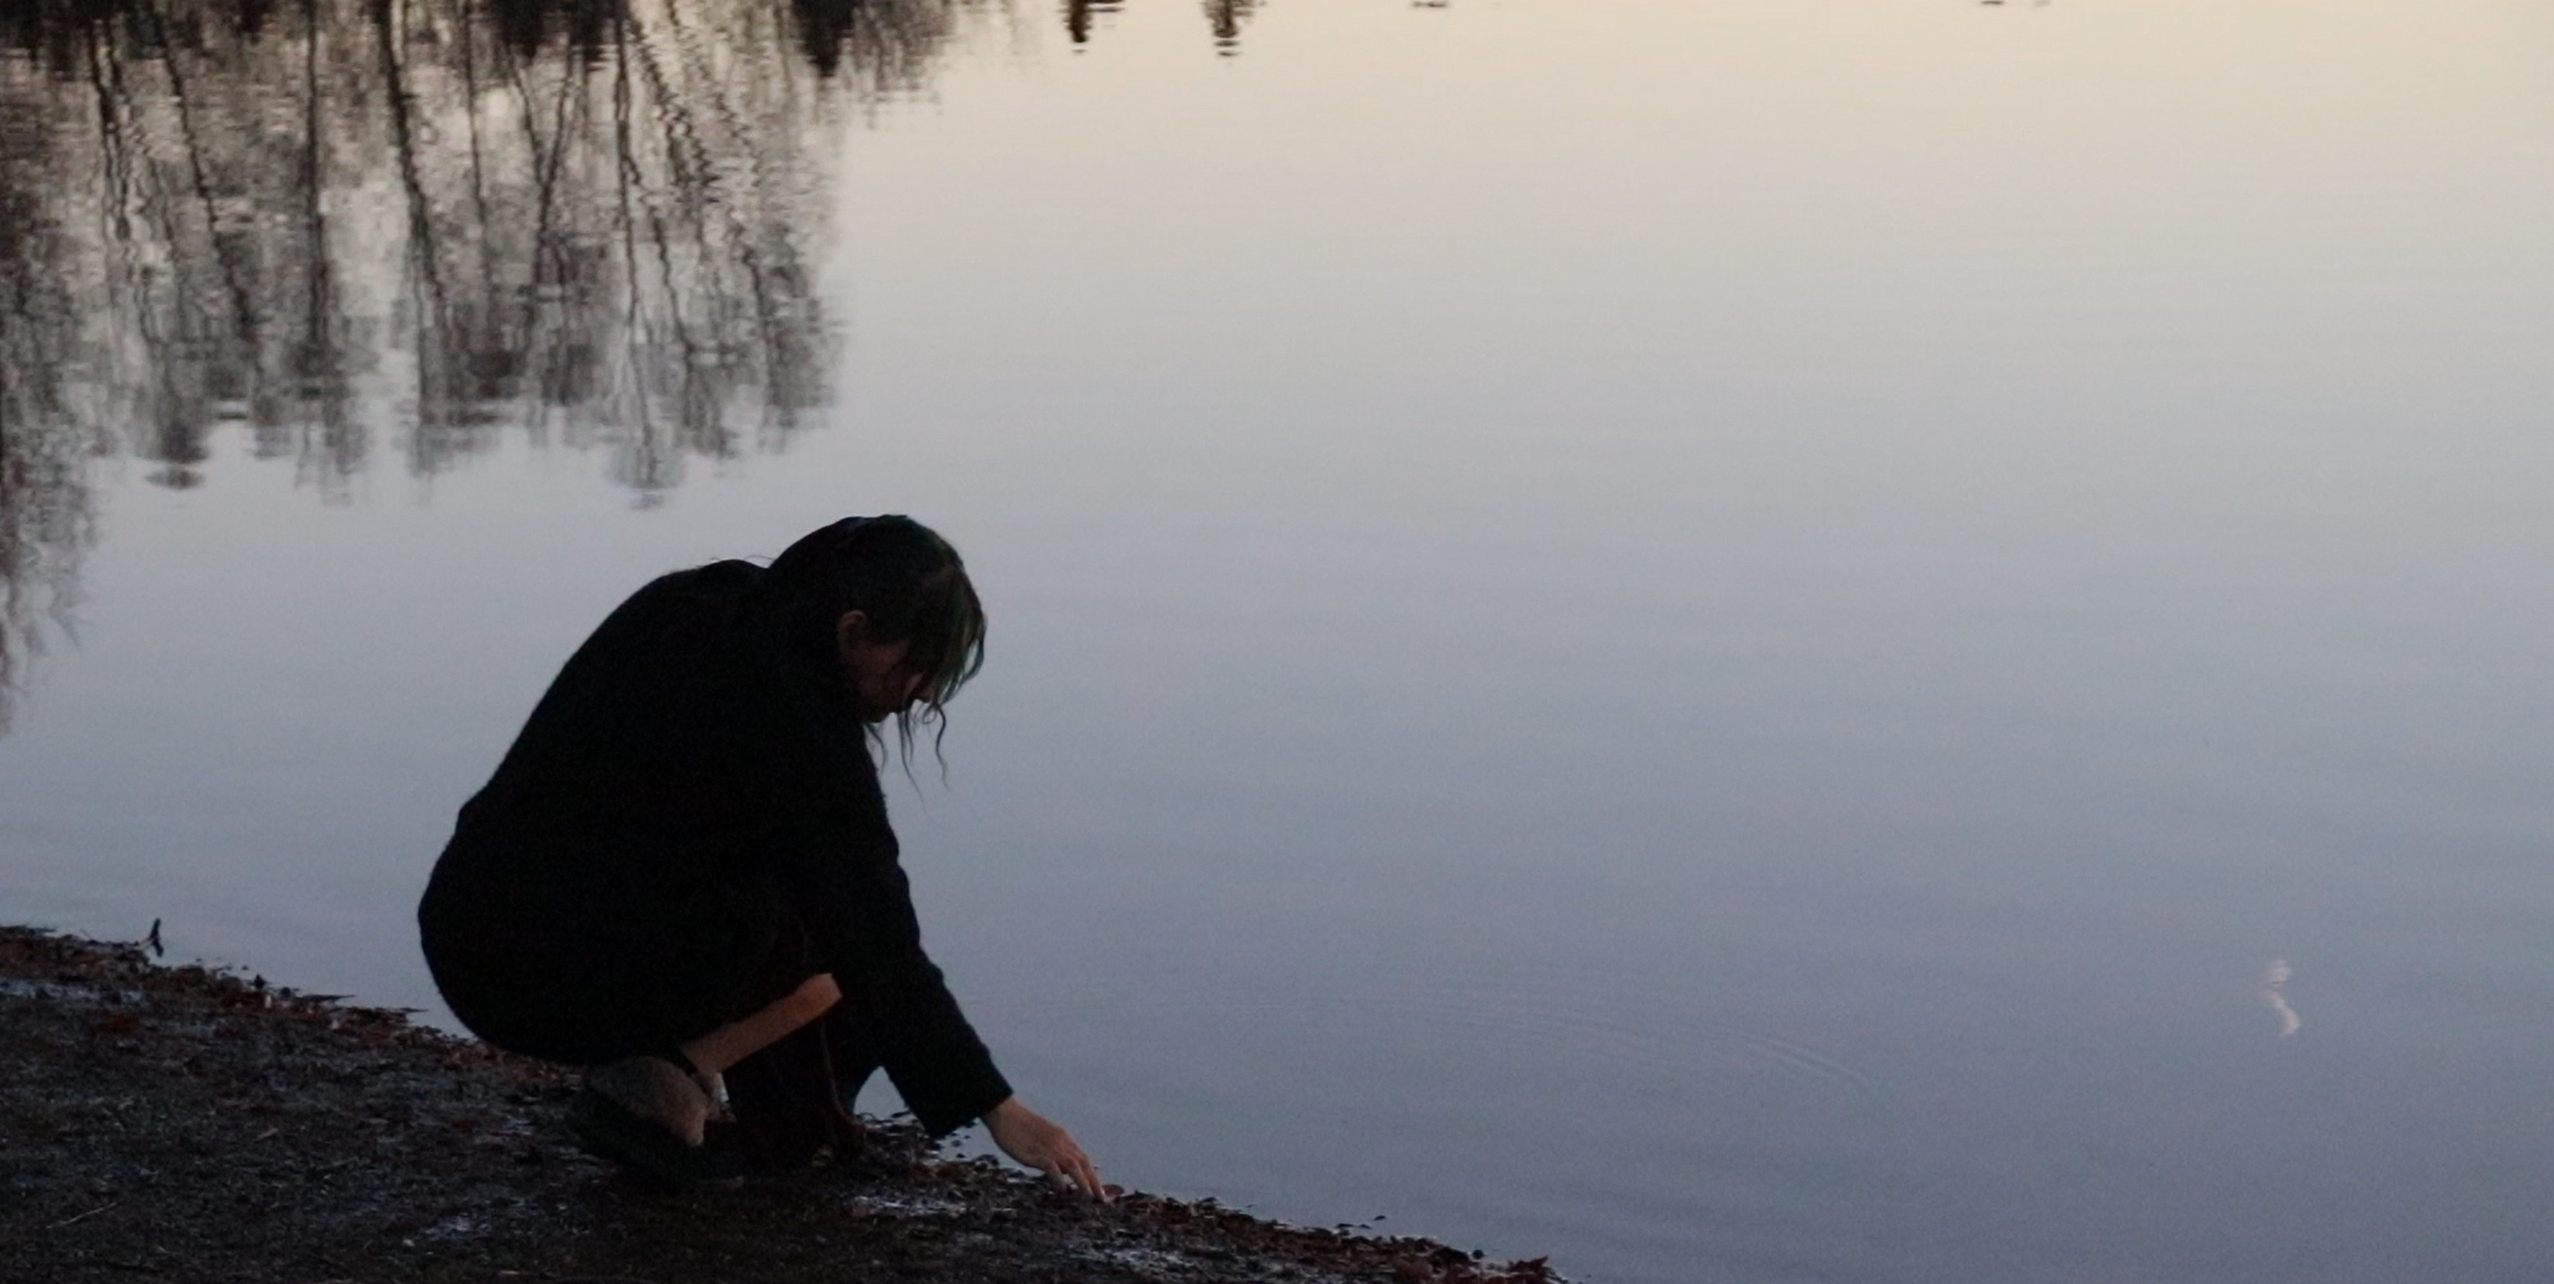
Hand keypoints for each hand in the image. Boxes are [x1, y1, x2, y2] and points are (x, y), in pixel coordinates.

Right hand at [981, 1097, 1105, 1198]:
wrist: (1006, 1113)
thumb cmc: (1019, 1126)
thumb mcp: (1043, 1138)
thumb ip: (1054, 1151)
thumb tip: (1063, 1169)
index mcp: (1063, 1138)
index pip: (1083, 1157)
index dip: (1092, 1173)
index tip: (1098, 1188)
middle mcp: (1061, 1142)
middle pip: (1084, 1163)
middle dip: (1094, 1181)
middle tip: (1101, 1198)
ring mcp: (1050, 1147)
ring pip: (1074, 1166)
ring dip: (1083, 1183)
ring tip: (1088, 1198)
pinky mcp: (1037, 1153)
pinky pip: (1053, 1168)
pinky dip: (1059, 1181)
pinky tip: (1061, 1192)